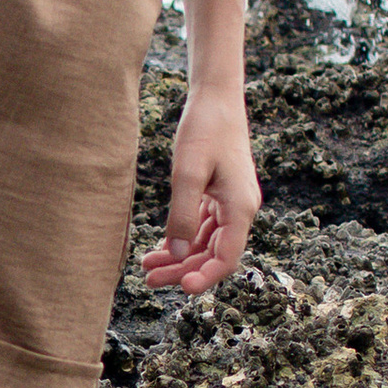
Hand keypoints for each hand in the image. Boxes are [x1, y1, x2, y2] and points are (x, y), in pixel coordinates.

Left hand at [142, 81, 259, 296]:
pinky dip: (183, 238)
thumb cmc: (204, 128)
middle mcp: (240, 210)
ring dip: (180, 257)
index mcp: (240, 207)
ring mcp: (231, 203)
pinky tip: (161, 246)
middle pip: (214, 255)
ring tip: (147, 266)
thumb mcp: (188, 172)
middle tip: (148, 279)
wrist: (215, 98)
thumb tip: (179, 254)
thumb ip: (183, 215)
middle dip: (183, 270)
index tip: (180, 289)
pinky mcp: (220, 195)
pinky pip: (203, 227)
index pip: (226, 257)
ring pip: (207, 243)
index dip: (205, 277)